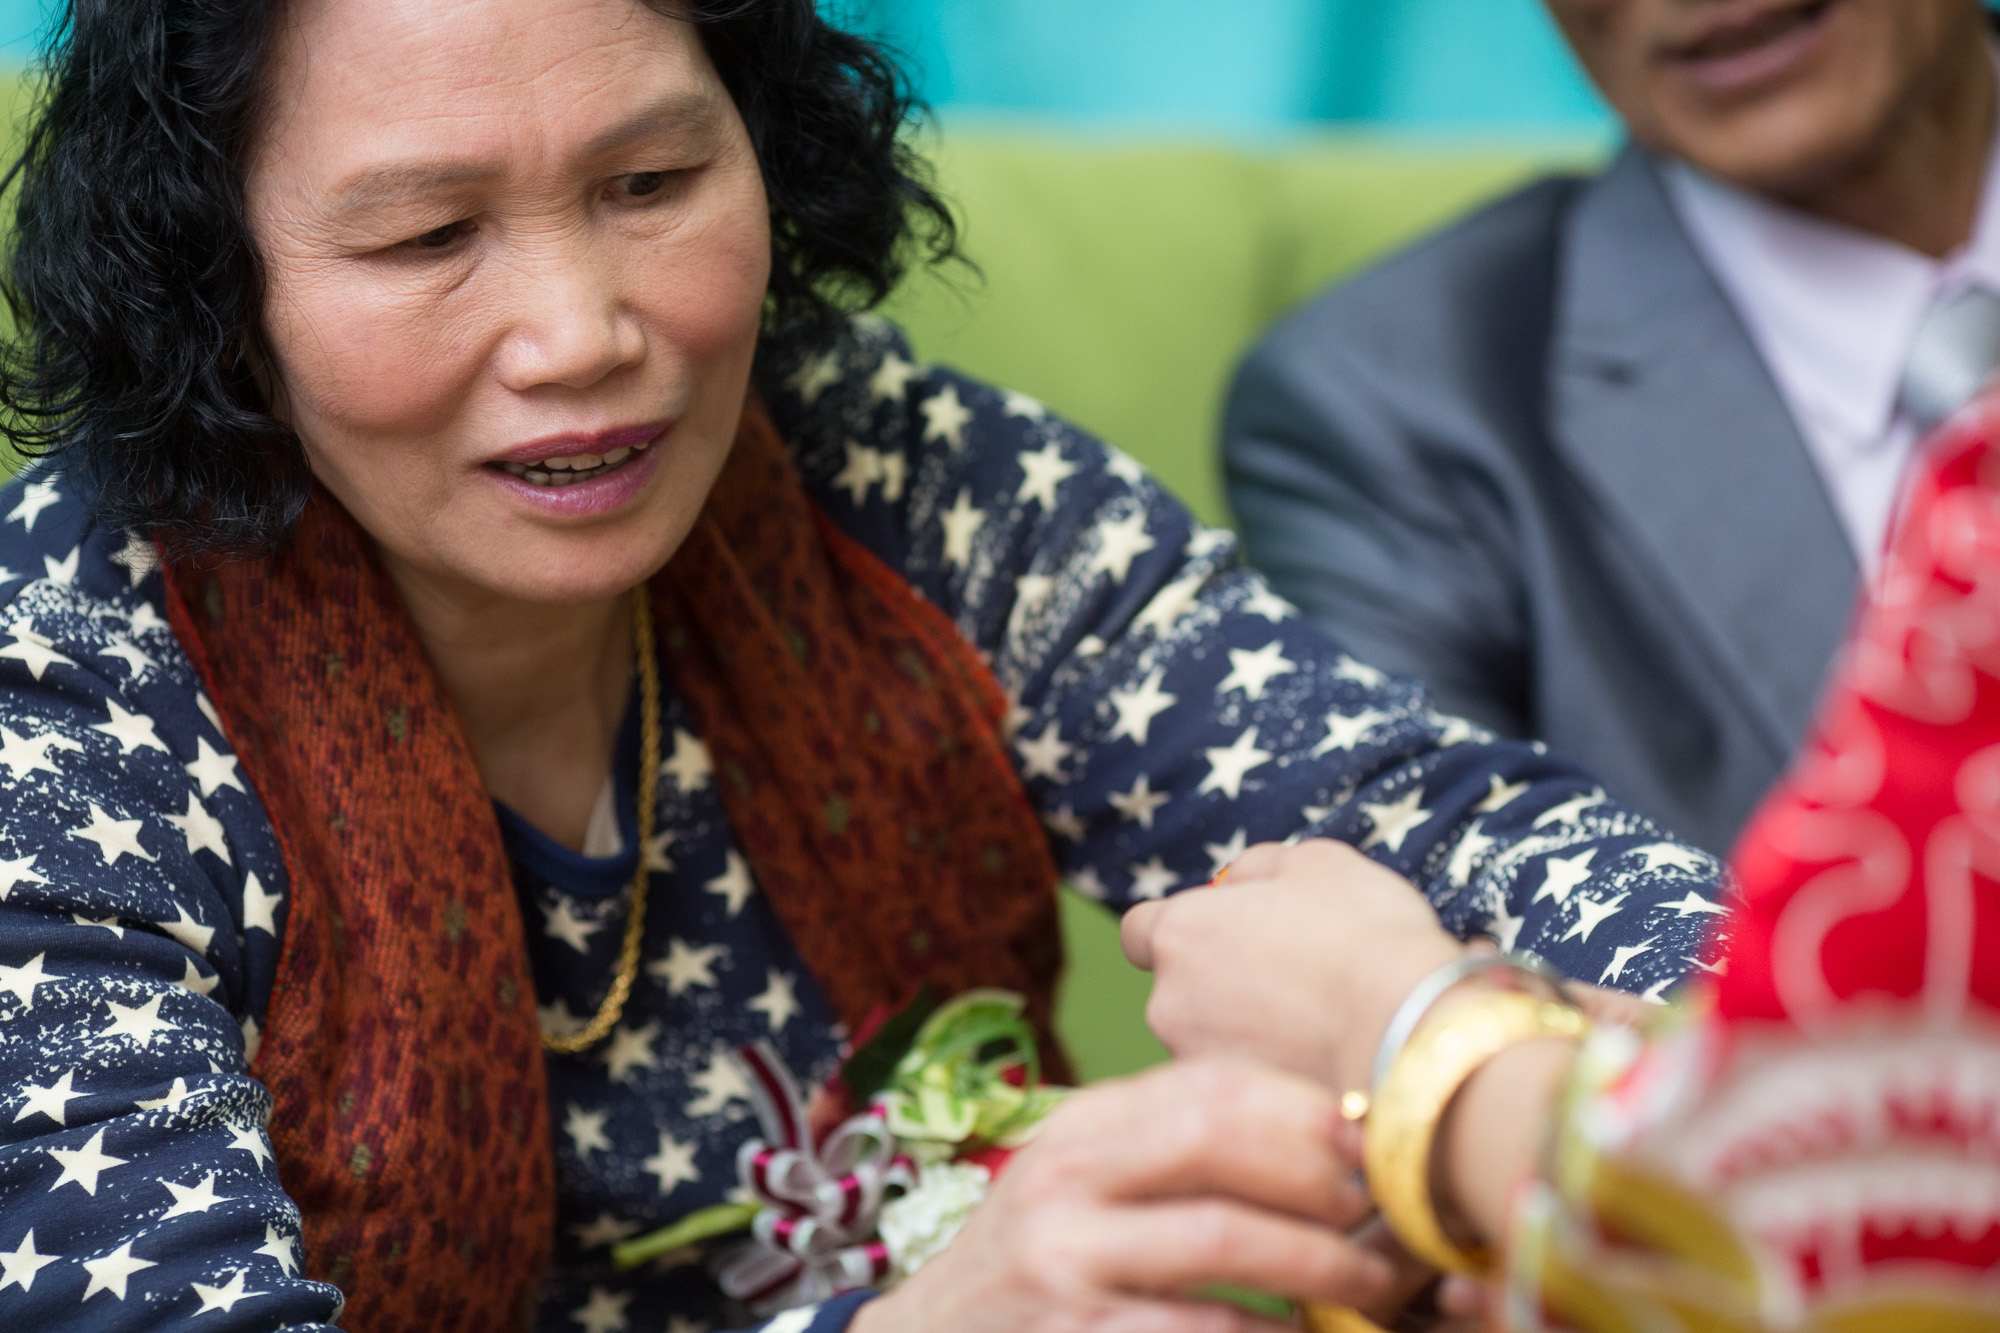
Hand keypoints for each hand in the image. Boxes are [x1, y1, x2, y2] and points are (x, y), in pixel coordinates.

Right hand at [854, 1058, 1394, 1332]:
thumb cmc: (1044, 1264)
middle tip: (1380, 1211)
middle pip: (1214, 1138)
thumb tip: (1331, 1139)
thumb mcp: (1086, 1185)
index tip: (1375, 1143)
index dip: (1304, 1108)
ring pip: (1220, 1237)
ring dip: (1319, 1261)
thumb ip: (1175, 1152)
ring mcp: (1062, 1262)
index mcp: (1081, 1126)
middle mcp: (1064, 1178)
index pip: (1207, 1084)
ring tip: (1372, 1284)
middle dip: (1315, 1171)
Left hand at [1121, 840, 1461, 1093]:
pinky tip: (1324, 1069)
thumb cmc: (1363, 936)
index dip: (1182, 931)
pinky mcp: (1232, 1120)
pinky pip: (1246, 1088)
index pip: (1140, 931)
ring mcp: (1196, 1066)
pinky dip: (1272, 1077)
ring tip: (1319, 1031)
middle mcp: (1167, 1003)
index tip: (1225, 934)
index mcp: (1179, 932)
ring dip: (1248, 1036)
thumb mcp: (1316, 862)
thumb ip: (1260, 868)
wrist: (1406, 1037)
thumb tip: (1237, 880)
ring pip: (1211, 1045)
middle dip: (1222, 988)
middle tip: (1292, 984)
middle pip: (1180, 992)